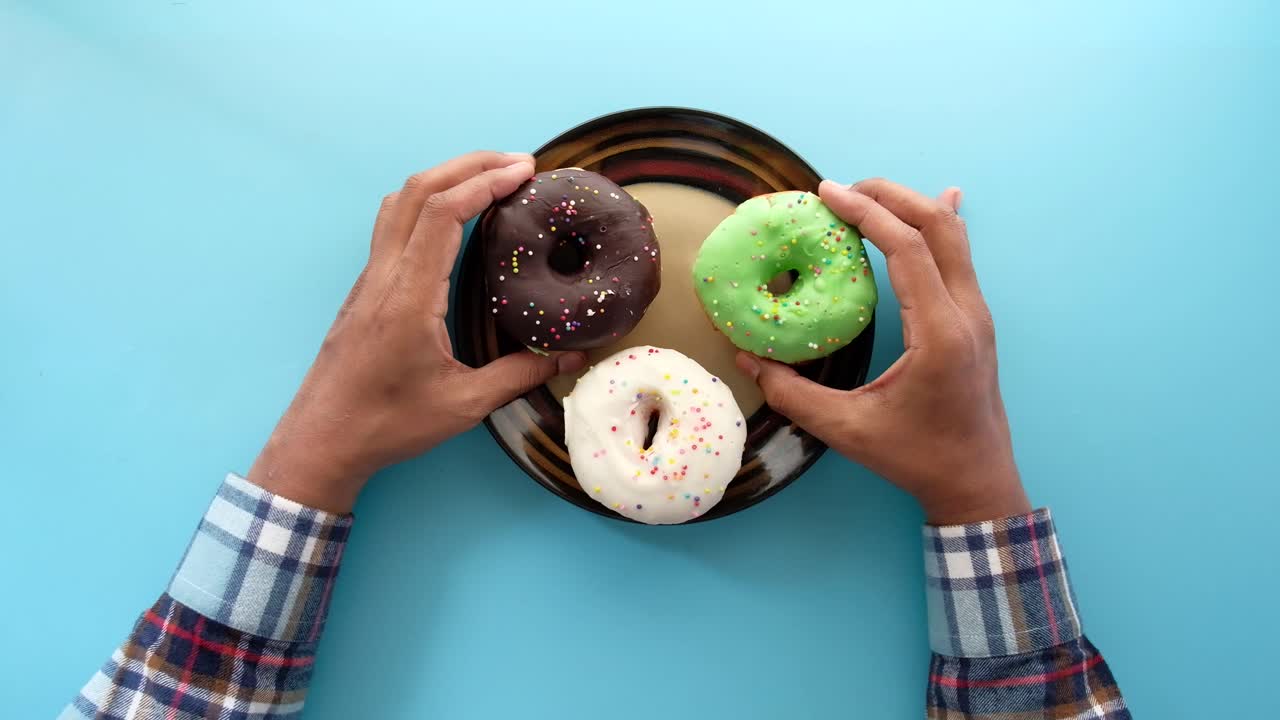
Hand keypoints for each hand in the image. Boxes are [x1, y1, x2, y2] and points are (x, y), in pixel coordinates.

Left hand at [248, 152, 585, 512]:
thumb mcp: (463, 404)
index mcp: (408, 297)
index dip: (485, 182)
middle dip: (470, 164)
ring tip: (488, 177)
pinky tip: (452, 216)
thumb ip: (520, 375)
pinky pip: (391, 224)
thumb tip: (571, 358)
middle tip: (517, 163)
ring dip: (444, 177)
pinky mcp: (365, 290)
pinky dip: (426, 202)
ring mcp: (369, 279)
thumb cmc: (387, 424)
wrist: (322, 440)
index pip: (442, 213)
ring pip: (398, 202)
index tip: (523, 172)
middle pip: (418, 190)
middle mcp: (383, 276)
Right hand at [736, 179, 1028, 524]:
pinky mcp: (978, 320)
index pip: (908, 248)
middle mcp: (968, 314)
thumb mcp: (847, 430)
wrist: (977, 482)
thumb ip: (793, 394)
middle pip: (938, 226)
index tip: (827, 192)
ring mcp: (979, 315)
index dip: (867, 212)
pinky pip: (962, 255)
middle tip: (840, 189)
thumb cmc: (916, 459)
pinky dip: (940, 224)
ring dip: (912, 206)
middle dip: (889, 195)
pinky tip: (945, 197)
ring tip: (868, 194)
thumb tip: (747, 359)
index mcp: (940, 333)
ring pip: (955, 235)